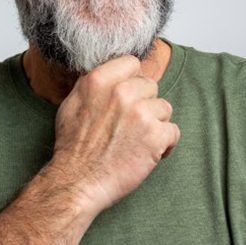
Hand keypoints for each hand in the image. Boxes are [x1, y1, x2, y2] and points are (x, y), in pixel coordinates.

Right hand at [49, 55, 179, 215]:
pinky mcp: (155, 136)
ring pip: (164, 108)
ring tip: (138, 139)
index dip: (131, 79)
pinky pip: (173, 131)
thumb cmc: (73, 145)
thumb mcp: (72, 103)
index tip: (128, 94)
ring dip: (155, 123)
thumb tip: (112, 72)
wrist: (78, 181)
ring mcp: (141, 113)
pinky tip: (149, 151)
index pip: (132, 63)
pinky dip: (165, 144)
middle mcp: (122, 92)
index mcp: (100, 80)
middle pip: (150, 85)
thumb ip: (93, 82)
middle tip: (131, 122)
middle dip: (144, 102)